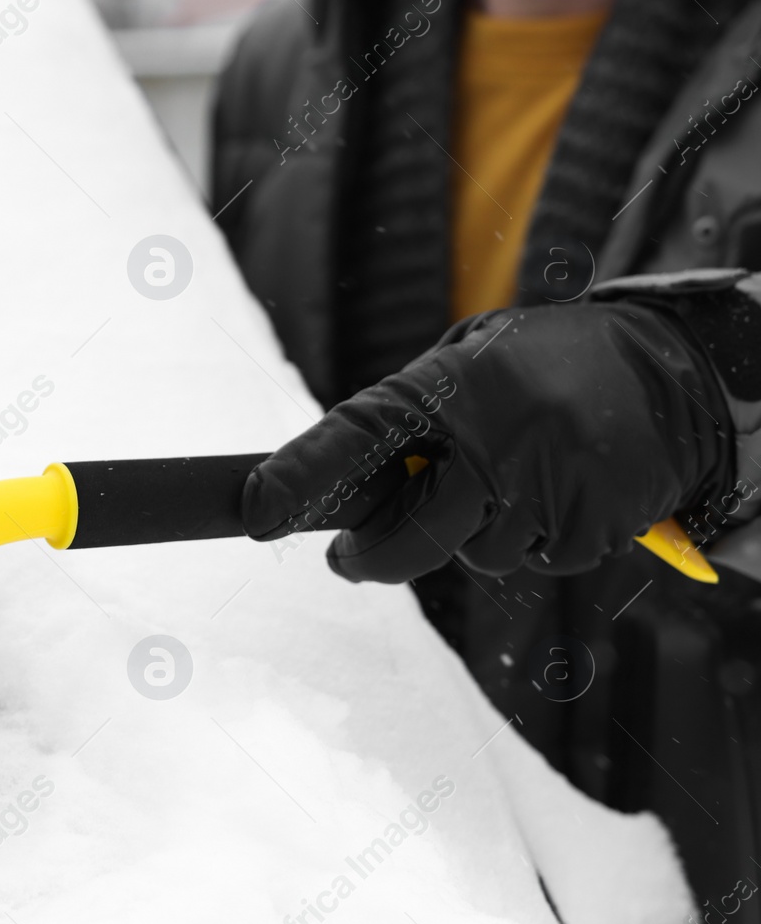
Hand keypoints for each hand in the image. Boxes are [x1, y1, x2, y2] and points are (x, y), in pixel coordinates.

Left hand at [241, 302, 731, 582]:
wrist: (668, 362)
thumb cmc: (541, 366)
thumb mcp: (468, 363)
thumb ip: (410, 419)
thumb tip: (336, 489)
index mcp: (445, 386)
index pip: (356, 436)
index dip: (300, 477)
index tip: (255, 511)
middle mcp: (492, 434)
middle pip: (411, 535)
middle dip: (372, 558)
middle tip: (349, 558)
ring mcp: (546, 480)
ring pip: (478, 554)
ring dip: (477, 536)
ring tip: (510, 482)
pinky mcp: (594, 518)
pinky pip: (545, 561)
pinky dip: (543, 541)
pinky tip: (559, 494)